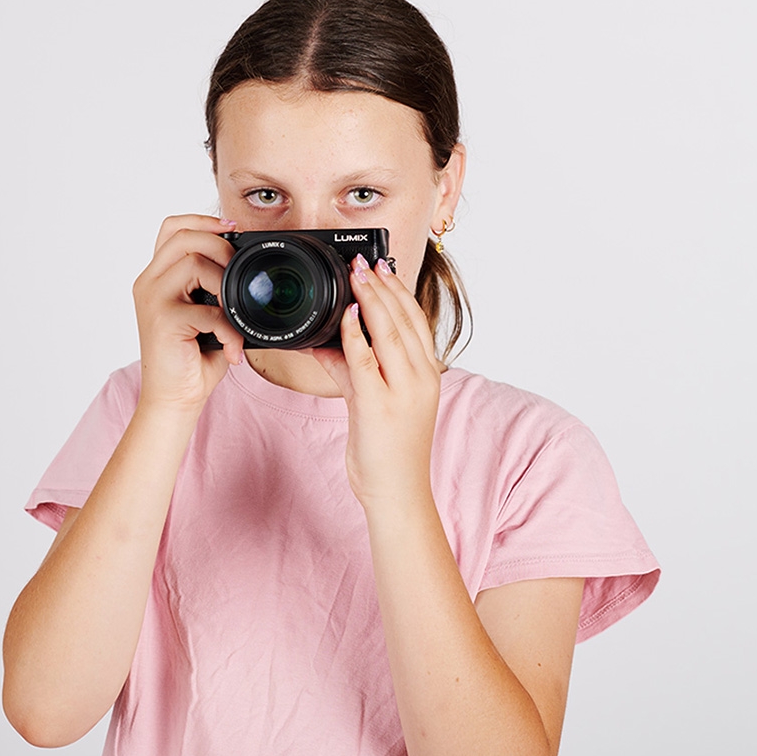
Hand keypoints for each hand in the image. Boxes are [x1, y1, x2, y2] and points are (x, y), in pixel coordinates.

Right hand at [131, 214, 245, 414]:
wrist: (174, 398)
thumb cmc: (193, 359)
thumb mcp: (206, 314)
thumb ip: (215, 287)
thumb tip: (247, 268)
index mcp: (157, 277)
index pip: (173, 228)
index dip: (203, 220)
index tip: (233, 229)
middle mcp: (149, 283)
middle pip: (183, 237)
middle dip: (220, 246)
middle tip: (238, 273)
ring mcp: (153, 300)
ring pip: (193, 264)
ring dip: (225, 286)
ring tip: (235, 314)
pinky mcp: (163, 320)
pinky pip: (207, 310)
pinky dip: (229, 329)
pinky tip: (232, 348)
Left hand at [312, 255, 442, 506]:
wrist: (398, 493)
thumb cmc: (389, 452)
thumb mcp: (373, 403)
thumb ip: (354, 370)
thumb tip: (330, 344)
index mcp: (426, 376)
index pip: (417, 321)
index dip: (400, 291)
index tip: (383, 267)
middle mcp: (420, 379)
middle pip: (404, 320)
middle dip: (383, 286)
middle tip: (365, 262)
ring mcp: (402, 391)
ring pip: (388, 332)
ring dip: (370, 299)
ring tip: (356, 274)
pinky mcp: (377, 405)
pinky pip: (364, 359)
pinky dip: (354, 333)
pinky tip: (344, 314)